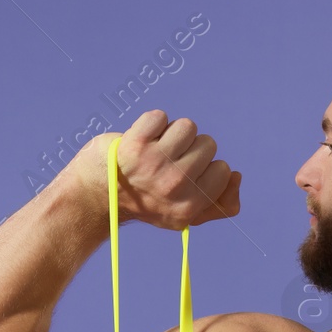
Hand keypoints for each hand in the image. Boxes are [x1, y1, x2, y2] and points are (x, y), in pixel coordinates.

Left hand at [73, 109, 240, 229]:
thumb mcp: (183, 215)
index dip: (206, 168)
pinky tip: (138, 142)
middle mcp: (175, 187)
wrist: (94, 197)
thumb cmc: (144, 201)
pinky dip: (150, 124)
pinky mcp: (136, 144)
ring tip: (153, 151)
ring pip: (187, 127)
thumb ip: (219, 204)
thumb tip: (237, 176)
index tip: (184, 178)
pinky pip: (160, 117)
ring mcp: (155, 164)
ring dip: (171, 134)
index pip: (225, 170)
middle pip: (208, 145)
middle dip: (189, 149)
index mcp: (190, 208)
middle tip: (163, 165)